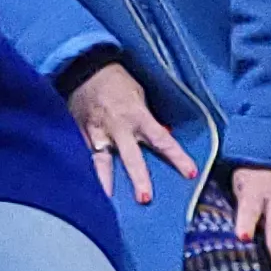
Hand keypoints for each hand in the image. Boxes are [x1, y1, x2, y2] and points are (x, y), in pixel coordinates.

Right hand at [66, 63, 195, 206]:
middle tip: (145, 199)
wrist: (84, 69)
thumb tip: (162, 139)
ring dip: (105, 181)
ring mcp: (97, 133)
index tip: (190, 173)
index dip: (177, 157)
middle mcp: (118, 128)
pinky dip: (87, 172)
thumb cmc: (117, 81)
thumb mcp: (139, 95)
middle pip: (131, 157)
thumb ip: (148, 120)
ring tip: (107, 201)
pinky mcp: (80, 135)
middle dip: (138, 178)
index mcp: (137, 116)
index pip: (162, 140)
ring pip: (102, 161)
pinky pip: (85, 156)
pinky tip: (87, 188)